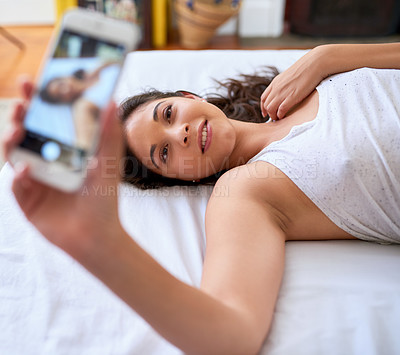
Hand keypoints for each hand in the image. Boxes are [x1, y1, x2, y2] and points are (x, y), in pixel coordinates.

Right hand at [2, 78, 123, 258]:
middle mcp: (45, 161)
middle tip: (23, 102)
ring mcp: (34, 179)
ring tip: (19, 130)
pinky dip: (19, 175)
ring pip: (14, 154)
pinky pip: (16, 184)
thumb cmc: (103, 198)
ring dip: (12, 140)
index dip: (37, 101)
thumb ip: (109, 134)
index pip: (46, 121)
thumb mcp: (109, 164)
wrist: (97, 235)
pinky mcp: (26, 200)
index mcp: (63, 150)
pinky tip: (27, 170)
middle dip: (21, 115)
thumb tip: (111, 100)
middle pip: (26, 133)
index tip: (33, 81)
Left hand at [260, 47, 326, 120]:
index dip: (263, 107)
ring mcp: (283, 92)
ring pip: (270, 109)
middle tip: (274, 118)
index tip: (265, 113)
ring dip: (274, 116)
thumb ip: (284, 84)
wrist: (314, 64)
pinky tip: (284, 117)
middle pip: (266, 105)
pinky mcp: (291, 97)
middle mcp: (276, 88)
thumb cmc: (305, 69)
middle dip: (268, 113)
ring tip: (279, 119)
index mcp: (275, 82)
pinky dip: (280, 115)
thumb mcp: (289, 76)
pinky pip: (280, 110)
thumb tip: (284, 91)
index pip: (263, 98)